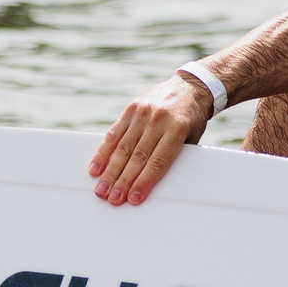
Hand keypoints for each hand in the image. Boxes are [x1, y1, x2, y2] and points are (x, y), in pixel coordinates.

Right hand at [89, 74, 212, 206]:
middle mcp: (158, 120)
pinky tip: (95, 168)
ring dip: (110, 171)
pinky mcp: (131, 108)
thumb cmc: (192, 120)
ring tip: (102, 189)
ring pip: (123, 147)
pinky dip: (103, 152)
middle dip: (123, 181)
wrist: (190, 87)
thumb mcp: (192, 138)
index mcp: (177, 129)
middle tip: (113, 199)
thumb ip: (174, 156)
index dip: (144, 182)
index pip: (158, 161)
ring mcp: (143, 113)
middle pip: (137, 156)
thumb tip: (153, 183)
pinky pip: (114, 133)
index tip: (133, 198)